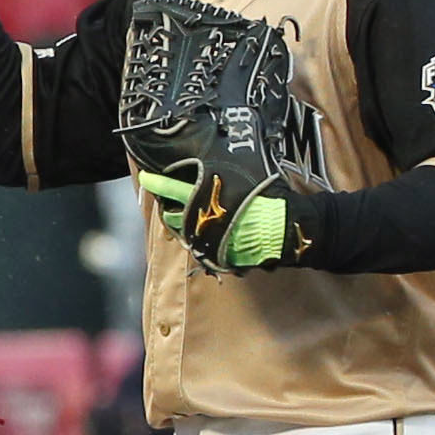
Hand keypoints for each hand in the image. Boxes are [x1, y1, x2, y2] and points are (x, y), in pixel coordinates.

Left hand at [139, 171, 299, 270]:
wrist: (288, 230)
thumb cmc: (271, 202)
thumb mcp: (246, 183)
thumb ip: (222, 184)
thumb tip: (207, 178)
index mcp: (210, 199)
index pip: (176, 189)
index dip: (159, 183)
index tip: (147, 177)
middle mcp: (205, 221)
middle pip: (173, 216)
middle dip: (171, 210)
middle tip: (174, 202)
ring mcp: (209, 241)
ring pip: (185, 234)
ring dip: (185, 226)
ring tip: (195, 218)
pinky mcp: (218, 256)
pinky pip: (202, 248)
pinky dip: (202, 240)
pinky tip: (211, 233)